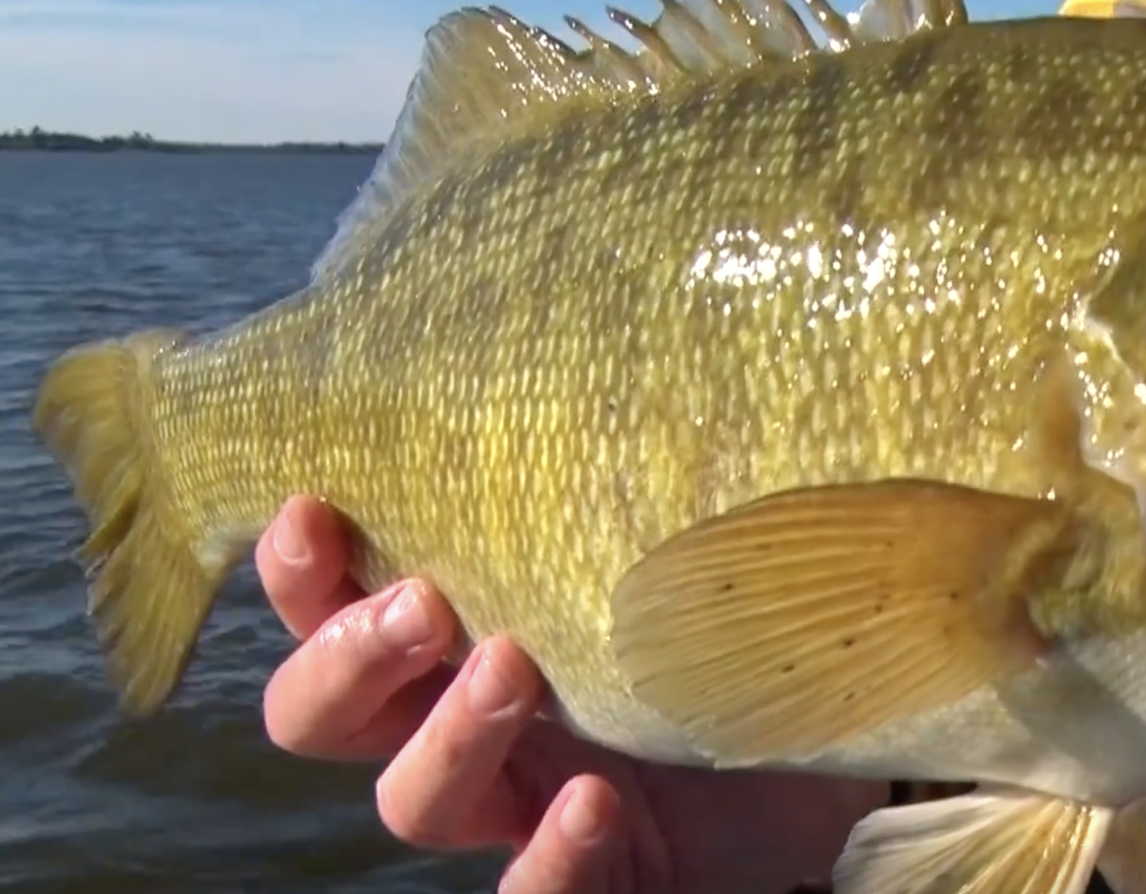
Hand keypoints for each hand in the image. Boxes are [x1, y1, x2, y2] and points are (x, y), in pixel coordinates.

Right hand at [254, 497, 888, 893]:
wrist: (847, 742)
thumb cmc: (749, 610)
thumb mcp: (687, 528)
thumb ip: (639, 463)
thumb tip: (644, 309)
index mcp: (470, 623)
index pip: (331, 605)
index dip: (298, 570)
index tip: (312, 505)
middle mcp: (477, 720)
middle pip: (324, 717)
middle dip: (346, 657)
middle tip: (422, 602)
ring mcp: (528, 806)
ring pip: (415, 803)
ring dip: (447, 736)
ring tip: (512, 669)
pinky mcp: (601, 876)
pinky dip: (549, 856)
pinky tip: (590, 802)